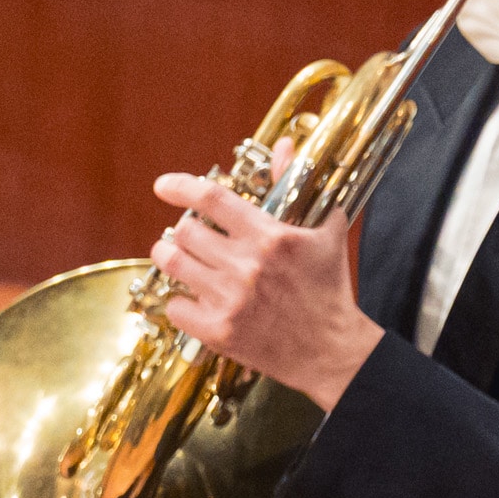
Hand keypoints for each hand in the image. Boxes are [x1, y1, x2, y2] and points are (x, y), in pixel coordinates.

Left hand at [150, 173, 382, 410]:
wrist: (333, 351)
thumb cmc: (330, 290)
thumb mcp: (323, 232)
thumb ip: (295, 186)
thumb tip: (283, 146)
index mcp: (271, 237)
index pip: (212, 199)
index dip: (180, 186)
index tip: (164, 187)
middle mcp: (247, 266)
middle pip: (184, 232)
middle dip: (179, 232)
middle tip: (184, 237)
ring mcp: (231, 300)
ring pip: (173, 264)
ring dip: (169, 258)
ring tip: (177, 259)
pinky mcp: (220, 331)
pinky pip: (175, 307)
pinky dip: (180, 303)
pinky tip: (194, 302)